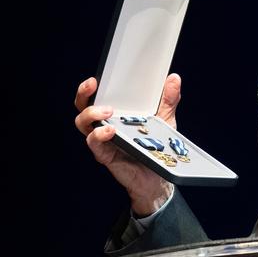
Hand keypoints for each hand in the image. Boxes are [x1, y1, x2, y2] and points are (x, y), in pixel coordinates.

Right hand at [74, 73, 180, 215]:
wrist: (158, 178)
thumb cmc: (156, 149)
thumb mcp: (164, 120)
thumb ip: (168, 101)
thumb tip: (174, 79)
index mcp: (116, 115)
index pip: (97, 97)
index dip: (91, 87)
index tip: (97, 77)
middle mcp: (104, 125)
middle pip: (83, 107)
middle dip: (84, 94)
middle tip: (93, 85)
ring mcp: (103, 140)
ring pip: (84, 124)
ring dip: (92, 114)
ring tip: (108, 111)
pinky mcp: (105, 155)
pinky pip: (94, 143)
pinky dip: (99, 135)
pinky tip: (110, 131)